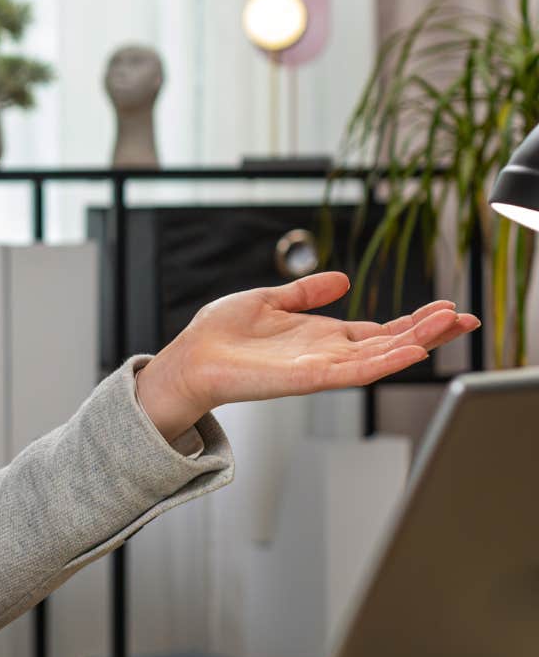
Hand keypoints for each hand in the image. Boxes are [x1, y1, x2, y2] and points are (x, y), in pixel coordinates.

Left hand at [134, 270, 480, 440]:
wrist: (190, 357)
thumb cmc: (222, 334)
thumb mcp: (269, 299)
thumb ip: (305, 291)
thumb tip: (340, 278)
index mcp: (323, 336)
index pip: (380, 329)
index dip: (414, 320)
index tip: (448, 308)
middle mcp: (328, 353)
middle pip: (390, 342)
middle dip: (429, 330)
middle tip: (467, 317)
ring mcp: (321, 367)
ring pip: (380, 355)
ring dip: (416, 341)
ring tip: (450, 325)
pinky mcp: (306, 378)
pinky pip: (353, 371)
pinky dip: (384, 363)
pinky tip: (410, 352)